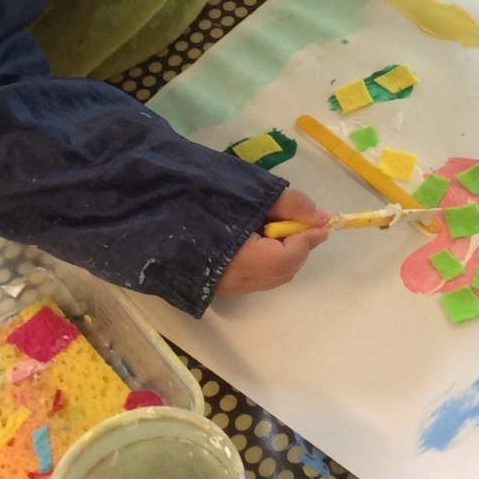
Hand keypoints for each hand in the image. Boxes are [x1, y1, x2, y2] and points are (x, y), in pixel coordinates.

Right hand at [214, 189, 330, 297]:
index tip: (320, 222)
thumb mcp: (253, 193)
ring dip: (282, 253)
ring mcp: (224, 285)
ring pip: (269, 276)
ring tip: (277, 226)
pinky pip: (253, 276)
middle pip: (281, 271)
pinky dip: (266, 258)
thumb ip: (291, 205)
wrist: (155, 206)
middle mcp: (232, 281)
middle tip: (299, 222)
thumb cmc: (208, 195)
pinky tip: (259, 237)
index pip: (286, 258)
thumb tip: (322, 218)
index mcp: (238, 260)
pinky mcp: (217, 283)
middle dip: (296, 247)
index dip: (306, 239)